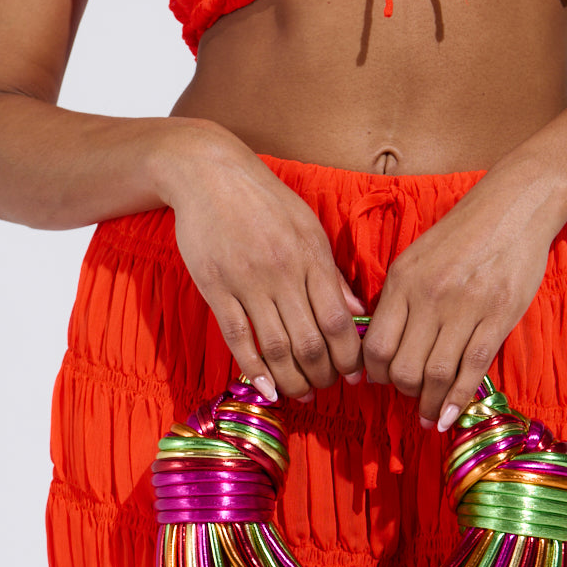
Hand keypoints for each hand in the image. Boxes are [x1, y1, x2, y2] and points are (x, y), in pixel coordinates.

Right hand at [164, 126, 363, 399]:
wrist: (208, 173)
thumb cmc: (264, 200)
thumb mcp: (308, 228)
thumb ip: (331, 274)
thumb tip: (358, 313)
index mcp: (310, 258)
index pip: (338, 320)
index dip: (350, 356)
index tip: (356, 376)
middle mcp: (283, 273)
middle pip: (310, 340)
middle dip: (323, 375)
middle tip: (326, 388)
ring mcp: (247, 282)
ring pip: (275, 345)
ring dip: (291, 379)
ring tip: (300, 393)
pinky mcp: (216, 287)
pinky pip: (237, 336)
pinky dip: (253, 367)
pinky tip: (265, 387)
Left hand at [362, 166, 563, 429]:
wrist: (515, 206)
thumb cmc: (462, 235)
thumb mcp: (417, 258)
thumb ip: (398, 299)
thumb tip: (380, 348)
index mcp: (403, 281)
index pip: (375, 345)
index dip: (374, 373)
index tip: (381, 382)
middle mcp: (429, 297)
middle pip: (403, 366)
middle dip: (403, 392)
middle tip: (410, 398)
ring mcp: (465, 308)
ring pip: (436, 373)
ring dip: (429, 404)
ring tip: (429, 416)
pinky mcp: (498, 317)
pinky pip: (472, 368)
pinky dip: (457, 398)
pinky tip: (450, 416)